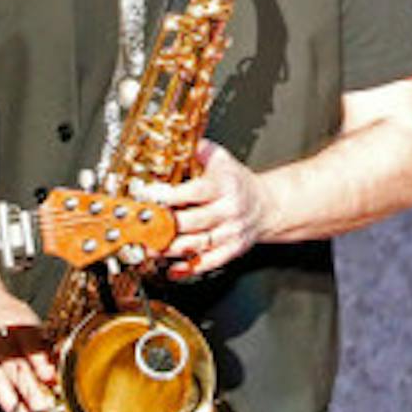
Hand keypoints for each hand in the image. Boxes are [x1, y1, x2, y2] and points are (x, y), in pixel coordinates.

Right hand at [0, 268, 55, 411]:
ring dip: (9, 399)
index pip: (31, 346)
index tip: (50, 378)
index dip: (41, 362)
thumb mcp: (31, 324)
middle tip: (42, 407)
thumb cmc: (9, 317)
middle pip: (16, 368)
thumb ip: (44, 348)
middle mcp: (1, 342)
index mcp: (21, 329)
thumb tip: (56, 373)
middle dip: (30, 389)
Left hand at [143, 140, 270, 279]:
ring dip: (171, 248)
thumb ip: (200, 150)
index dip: (172, 196)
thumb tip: (180, 142)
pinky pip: (209, 262)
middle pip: (194, 221)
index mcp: (224, 186)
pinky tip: (173, 269)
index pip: (196, 191)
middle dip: (166, 225)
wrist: (267, 205)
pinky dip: (190, 268)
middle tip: (145, 225)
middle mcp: (228, 210)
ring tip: (150, 247)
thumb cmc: (238, 182)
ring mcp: (230, 232)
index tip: (151, 197)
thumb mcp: (222, 159)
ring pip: (198, 244)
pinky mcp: (231, 250)